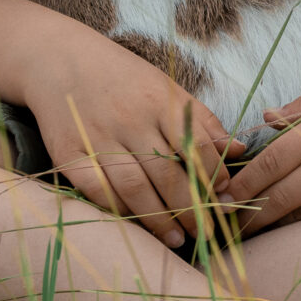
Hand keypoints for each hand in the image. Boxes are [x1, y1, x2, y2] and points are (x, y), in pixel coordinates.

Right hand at [17, 36, 230, 245]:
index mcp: (160, 101)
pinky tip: (137, 225)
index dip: (212, 174)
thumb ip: (202, 122)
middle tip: (207, 232)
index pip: (194, 144)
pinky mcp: (69, 152)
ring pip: (134, 186)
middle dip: (191, 207)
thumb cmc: (125, 79)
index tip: (224, 196)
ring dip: (159, 218)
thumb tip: (239, 150)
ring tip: (178, 239)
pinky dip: (120, 210)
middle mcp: (130, 120)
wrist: (60, 61)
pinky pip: (98, 190)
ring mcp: (97, 137)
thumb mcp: (167, 89)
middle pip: (166, 172)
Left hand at [222, 68, 300, 233]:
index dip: (242, 184)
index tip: (219, 197)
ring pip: (300, 213)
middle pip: (279, 195)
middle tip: (222, 225)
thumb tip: (264, 119)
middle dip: (247, 214)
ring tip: (245, 234)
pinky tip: (286, 231)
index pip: (269, 162)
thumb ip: (300, 107)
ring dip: (271, 226)